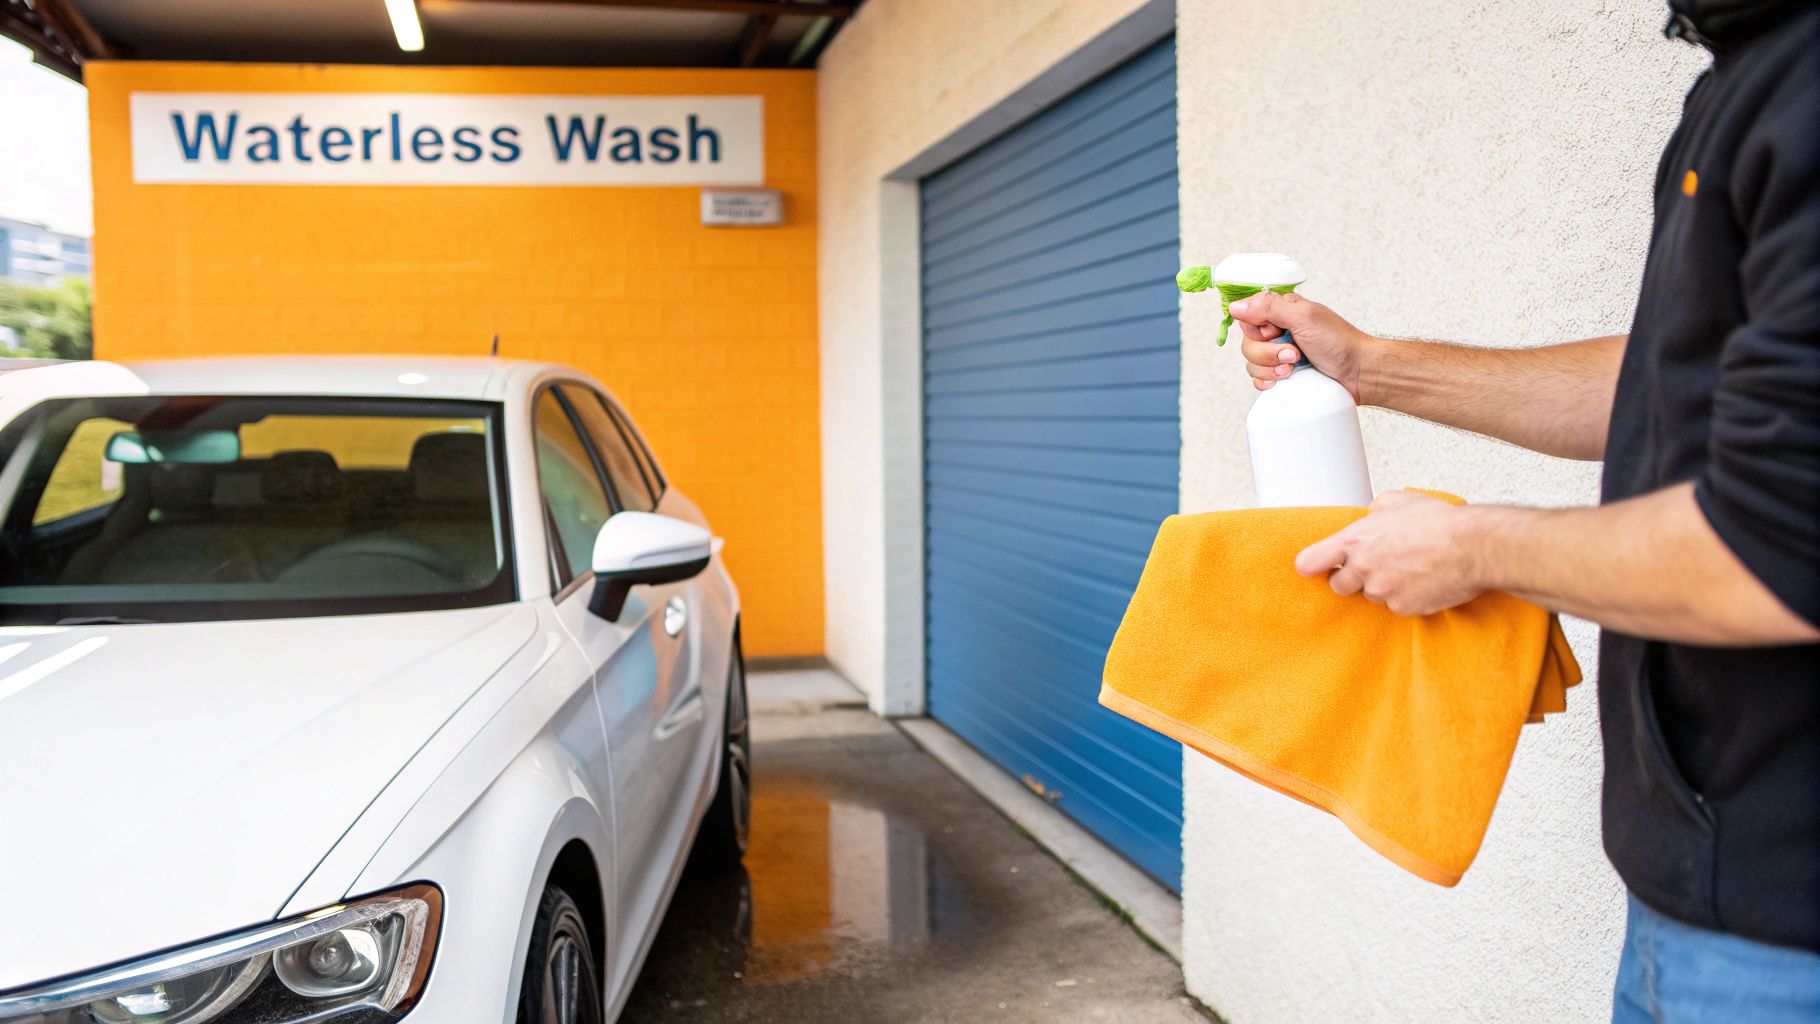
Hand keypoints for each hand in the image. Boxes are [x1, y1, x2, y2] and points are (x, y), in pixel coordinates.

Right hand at [1228, 291, 1374, 401]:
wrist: (1359, 373)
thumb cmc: (1339, 342)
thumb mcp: (1304, 318)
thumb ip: (1269, 308)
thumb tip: (1235, 306)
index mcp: (1282, 311)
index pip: (1247, 316)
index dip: (1256, 328)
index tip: (1274, 332)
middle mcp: (1279, 331)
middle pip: (1248, 343)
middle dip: (1267, 353)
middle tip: (1293, 354)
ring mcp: (1279, 354)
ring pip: (1251, 363)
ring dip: (1271, 368)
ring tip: (1295, 368)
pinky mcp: (1282, 375)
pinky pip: (1259, 380)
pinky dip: (1267, 382)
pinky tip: (1285, 380)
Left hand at [1294, 491, 1485, 615]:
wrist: (1474, 546)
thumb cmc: (1440, 522)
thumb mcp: (1398, 501)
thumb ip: (1374, 510)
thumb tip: (1370, 514)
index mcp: (1355, 540)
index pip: (1310, 562)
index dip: (1313, 565)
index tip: (1314, 567)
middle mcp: (1364, 568)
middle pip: (1339, 585)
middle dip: (1353, 578)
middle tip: (1375, 566)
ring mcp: (1382, 591)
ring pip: (1371, 596)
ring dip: (1383, 587)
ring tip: (1408, 569)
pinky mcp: (1403, 608)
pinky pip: (1396, 607)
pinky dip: (1406, 597)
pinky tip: (1423, 581)